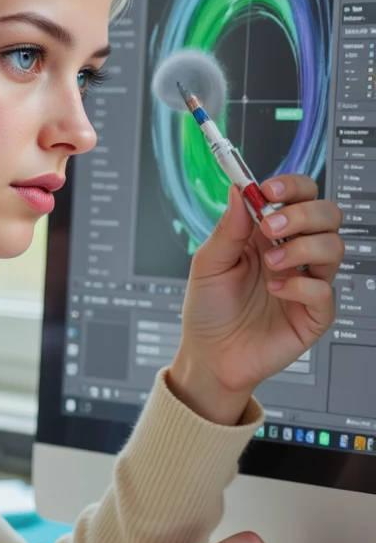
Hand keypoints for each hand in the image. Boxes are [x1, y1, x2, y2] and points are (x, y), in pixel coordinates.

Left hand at [169, 176, 343, 424]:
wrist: (209, 356)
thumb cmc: (208, 310)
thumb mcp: (207, 264)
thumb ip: (228, 228)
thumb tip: (239, 189)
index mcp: (269, 234)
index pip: (300, 195)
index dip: (292, 186)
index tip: (269, 190)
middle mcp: (294, 253)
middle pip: (327, 214)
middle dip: (303, 213)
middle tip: (270, 227)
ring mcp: (307, 281)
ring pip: (335, 246)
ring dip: (302, 247)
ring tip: (270, 264)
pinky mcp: (314, 314)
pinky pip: (325, 291)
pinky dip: (301, 286)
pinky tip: (276, 292)